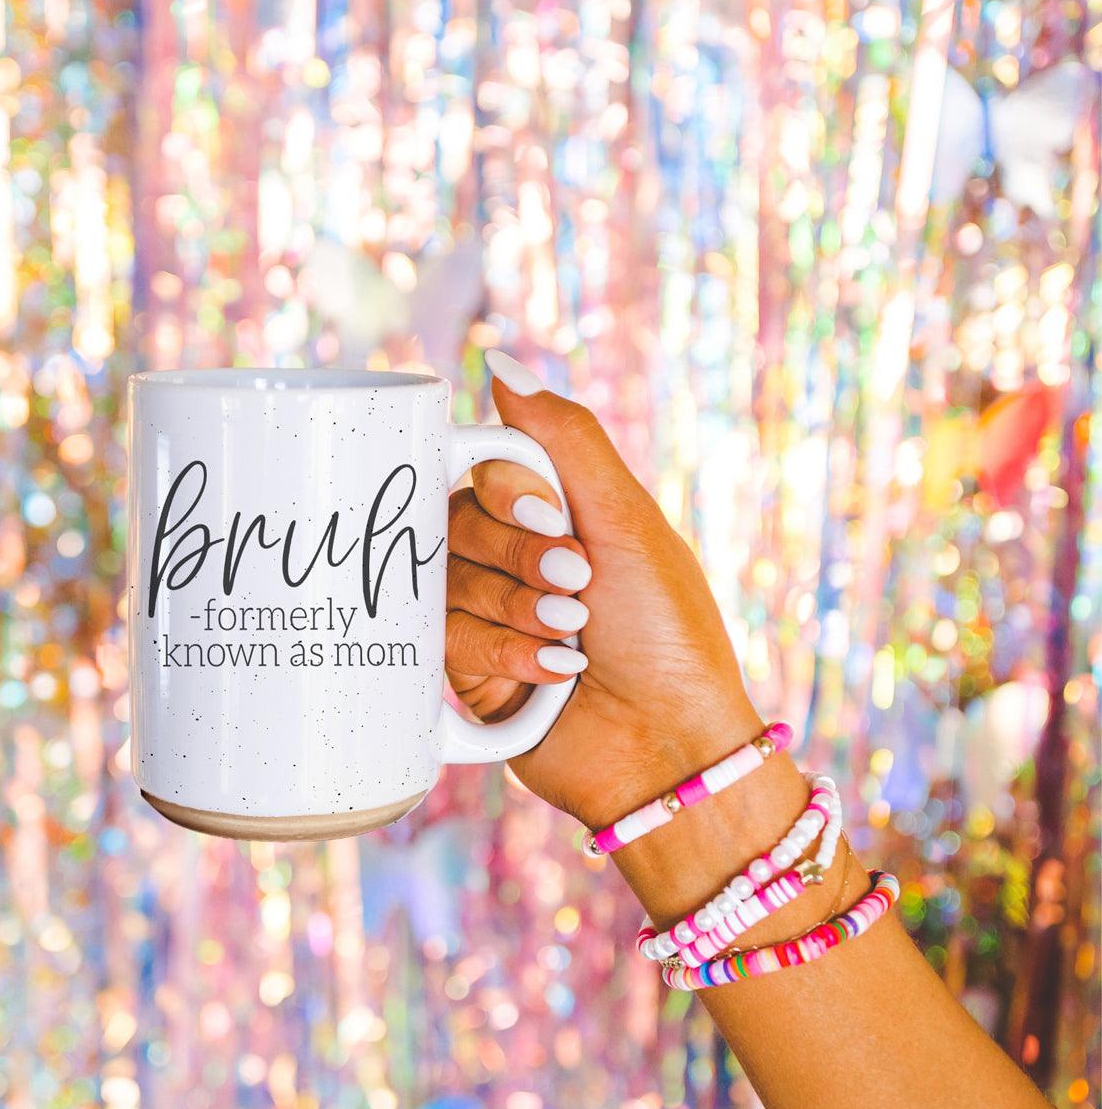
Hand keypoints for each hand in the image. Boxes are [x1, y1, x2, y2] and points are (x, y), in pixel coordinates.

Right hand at [446, 351, 767, 829]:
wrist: (668, 747)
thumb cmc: (667, 632)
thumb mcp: (628, 521)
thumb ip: (563, 438)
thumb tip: (499, 361)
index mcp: (554, 512)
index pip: (481, 467)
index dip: (506, 494)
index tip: (554, 520)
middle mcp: (512, 557)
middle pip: (455, 522)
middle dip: (519, 557)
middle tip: (577, 585)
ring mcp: (485, 613)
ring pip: (442, 581)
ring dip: (513, 608)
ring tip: (571, 635)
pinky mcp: (465, 671)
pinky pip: (440, 640)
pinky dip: (500, 653)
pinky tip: (551, 674)